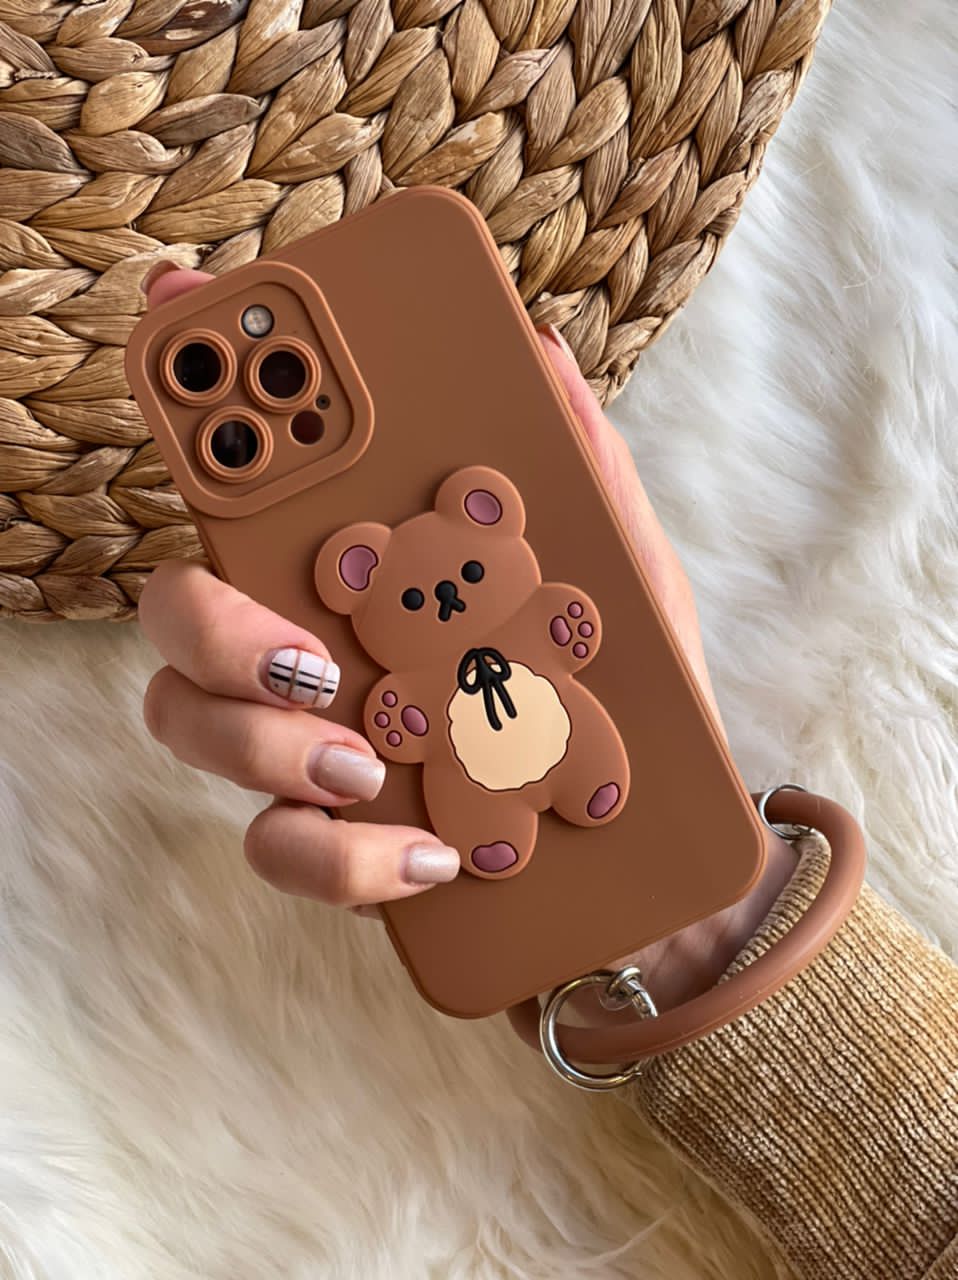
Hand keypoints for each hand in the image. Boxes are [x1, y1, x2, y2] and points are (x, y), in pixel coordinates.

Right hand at [138, 263, 792, 1003]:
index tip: (180, 310)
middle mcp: (314, 649)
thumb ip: (583, 475)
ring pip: (191, 726)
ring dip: (259, 743)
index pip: (252, 491)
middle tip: (304, 653)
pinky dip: (342, 858)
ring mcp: (310, 748)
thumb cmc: (623, 703)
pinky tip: (430, 853)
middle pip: (179, 614)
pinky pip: (280, 851)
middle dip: (210, 624)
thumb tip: (543, 353)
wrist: (650, 856)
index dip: (201, 403)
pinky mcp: (336, 847)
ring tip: (366, 762)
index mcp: (367, 572)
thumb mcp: (626, 580)